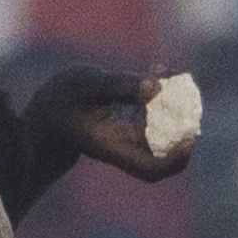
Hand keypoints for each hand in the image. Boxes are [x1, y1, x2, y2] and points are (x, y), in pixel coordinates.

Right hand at [28, 60, 190, 184]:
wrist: (48, 112)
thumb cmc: (60, 99)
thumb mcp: (86, 85)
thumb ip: (120, 86)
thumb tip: (156, 87)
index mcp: (109, 148)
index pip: (149, 168)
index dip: (174, 160)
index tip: (189, 139)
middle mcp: (123, 149)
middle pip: (165, 150)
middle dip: (182, 124)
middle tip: (188, 93)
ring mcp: (128, 140)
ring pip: (164, 129)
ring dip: (174, 104)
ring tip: (171, 73)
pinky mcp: (131, 127)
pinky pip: (156, 115)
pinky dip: (162, 95)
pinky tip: (159, 69)